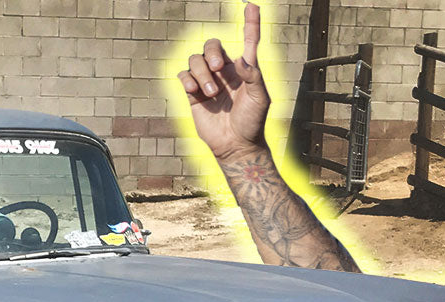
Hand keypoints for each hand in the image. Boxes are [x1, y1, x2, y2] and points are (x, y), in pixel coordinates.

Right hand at [178, 2, 269, 161]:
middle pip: (211, 45)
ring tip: (211, 93)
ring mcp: (208, 81)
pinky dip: (188, 79)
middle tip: (218, 68)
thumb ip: (253, 76)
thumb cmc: (252, 122)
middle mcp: (225, 71)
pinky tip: (195, 91)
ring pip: (196, 60)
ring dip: (202, 74)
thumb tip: (241, 58)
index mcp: (244, 69)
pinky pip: (184, 75)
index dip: (250, 23)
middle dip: (212, 52)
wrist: (236, 145)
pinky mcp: (193, 93)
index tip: (252, 6)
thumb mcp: (261, 99)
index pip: (248, 40)